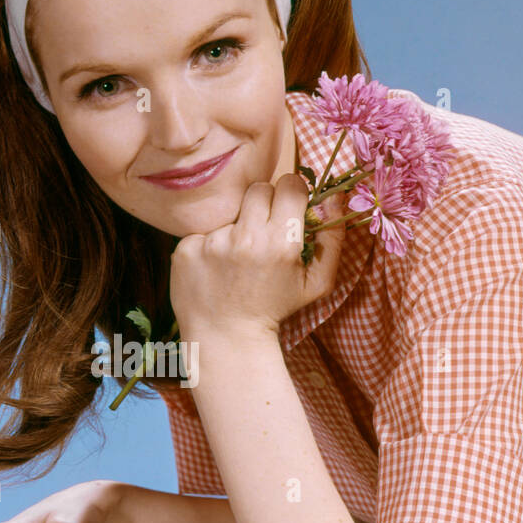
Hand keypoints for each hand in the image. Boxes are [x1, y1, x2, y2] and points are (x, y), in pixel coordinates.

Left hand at [169, 172, 346, 341]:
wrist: (227, 338)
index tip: (287, 208)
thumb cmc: (274, 308)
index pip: (290, 184)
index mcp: (281, 243)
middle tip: (261, 232)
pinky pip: (201, 230)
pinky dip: (208, 244)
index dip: (291, 194)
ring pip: (229, 210)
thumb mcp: (316, 283)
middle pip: (258, 189)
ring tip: (236, 257)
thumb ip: (333, 239)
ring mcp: (212, 243)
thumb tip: (337, 196)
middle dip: (263, 205)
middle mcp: (246, 239)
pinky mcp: (185, 249)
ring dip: (234, 226)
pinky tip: (213, 267)